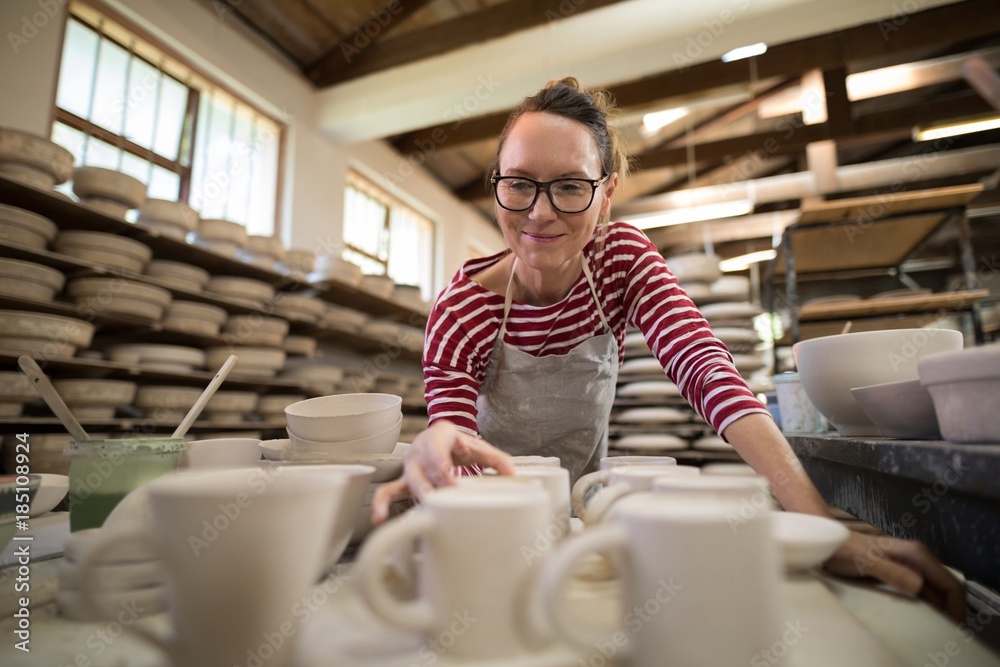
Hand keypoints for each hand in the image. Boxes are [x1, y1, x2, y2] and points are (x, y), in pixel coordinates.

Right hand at [371, 420, 514, 523]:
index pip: (438, 454)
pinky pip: (388, 490)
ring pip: (408, 481)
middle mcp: (420, 449)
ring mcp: (410, 466)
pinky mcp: (405, 480)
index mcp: (439, 436)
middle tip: (446, 501)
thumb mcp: (479, 447)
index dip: (443, 470)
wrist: (441, 436)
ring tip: (425, 512)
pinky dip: (382, 504)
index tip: (454, 485)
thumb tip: (514, 477)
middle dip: (434, 487)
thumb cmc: (459, 444)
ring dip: (418, 497)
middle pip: (423, 470)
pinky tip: (380, 519)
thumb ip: (498, 460)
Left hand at [823, 531, 966, 621]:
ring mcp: (911, 565)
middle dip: (951, 610)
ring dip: (939, 608)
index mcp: (917, 555)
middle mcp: (919, 558)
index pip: (950, 584)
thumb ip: (891, 572)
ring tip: (935, 628)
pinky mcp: (902, 571)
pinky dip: (926, 604)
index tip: (953, 627)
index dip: (957, 607)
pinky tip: (920, 616)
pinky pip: (923, 590)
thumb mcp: (866, 562)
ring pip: (936, 590)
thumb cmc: (845, 549)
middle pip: (947, 588)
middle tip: (945, 632)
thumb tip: (919, 586)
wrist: (829, 540)